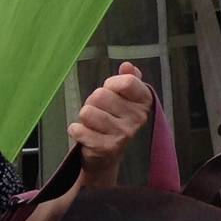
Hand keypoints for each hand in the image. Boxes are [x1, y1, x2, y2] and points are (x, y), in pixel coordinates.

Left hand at [71, 65, 153, 183]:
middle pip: (101, 95)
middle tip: (100, 111)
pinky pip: (79, 130)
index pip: (126, 82)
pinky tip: (84, 133)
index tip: (111, 91)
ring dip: (84, 117)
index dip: (111, 84)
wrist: (107, 154)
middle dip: (93, 101)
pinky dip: (76, 130)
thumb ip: (128, 79)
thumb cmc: (114, 120)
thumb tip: (127, 65)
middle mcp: (139, 118)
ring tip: (93, 123)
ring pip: (88, 112)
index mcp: (144, 102)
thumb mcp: (124, 98)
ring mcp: (124, 134)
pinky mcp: (106, 148)